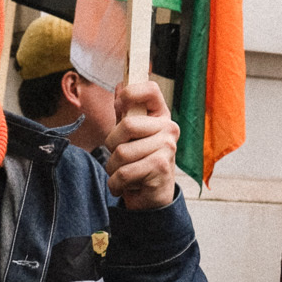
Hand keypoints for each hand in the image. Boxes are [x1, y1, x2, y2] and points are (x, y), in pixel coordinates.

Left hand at [106, 80, 177, 209]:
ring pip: (122, 152)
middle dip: (112, 144)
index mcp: (161, 115)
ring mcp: (168, 148)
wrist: (153, 197)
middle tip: (118, 156)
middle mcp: (169, 128)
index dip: (131, 92)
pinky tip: (124, 186)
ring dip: (113, 168)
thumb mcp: (130, 134)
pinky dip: (116, 183)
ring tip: (122, 173)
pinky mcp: (162, 168)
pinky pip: (124, 172)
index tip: (120, 104)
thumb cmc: (140, 161)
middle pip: (127, 125)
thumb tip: (120, 85)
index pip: (150, 89)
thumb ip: (125, 111)